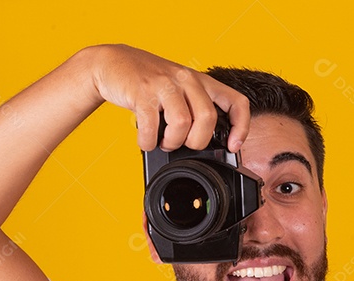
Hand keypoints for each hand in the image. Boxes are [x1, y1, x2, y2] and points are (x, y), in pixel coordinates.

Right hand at [85, 44, 249, 153]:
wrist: (113, 63)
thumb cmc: (148, 82)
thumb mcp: (179, 89)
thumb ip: (194, 108)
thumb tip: (205, 144)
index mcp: (201, 81)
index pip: (235, 101)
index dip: (240, 127)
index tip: (232, 146)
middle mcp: (187, 79)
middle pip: (207, 118)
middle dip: (196, 141)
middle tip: (183, 144)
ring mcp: (165, 84)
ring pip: (182, 123)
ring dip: (172, 142)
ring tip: (163, 141)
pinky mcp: (143, 91)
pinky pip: (152, 127)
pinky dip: (149, 142)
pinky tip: (146, 140)